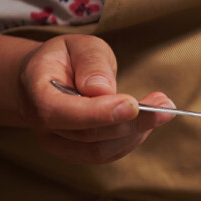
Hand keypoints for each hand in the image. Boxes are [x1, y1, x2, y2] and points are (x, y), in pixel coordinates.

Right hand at [18, 34, 174, 163]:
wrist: (47, 79)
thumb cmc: (66, 59)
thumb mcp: (78, 46)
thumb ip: (91, 63)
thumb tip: (103, 89)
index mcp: (35, 92)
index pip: (61, 112)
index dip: (98, 112)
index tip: (133, 104)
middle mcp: (41, 124)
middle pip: (88, 135)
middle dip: (131, 121)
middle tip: (165, 105)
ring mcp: (58, 143)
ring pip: (99, 150)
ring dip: (136, 132)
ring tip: (162, 109)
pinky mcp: (77, 153)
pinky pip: (106, 154)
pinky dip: (131, 140)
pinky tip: (147, 121)